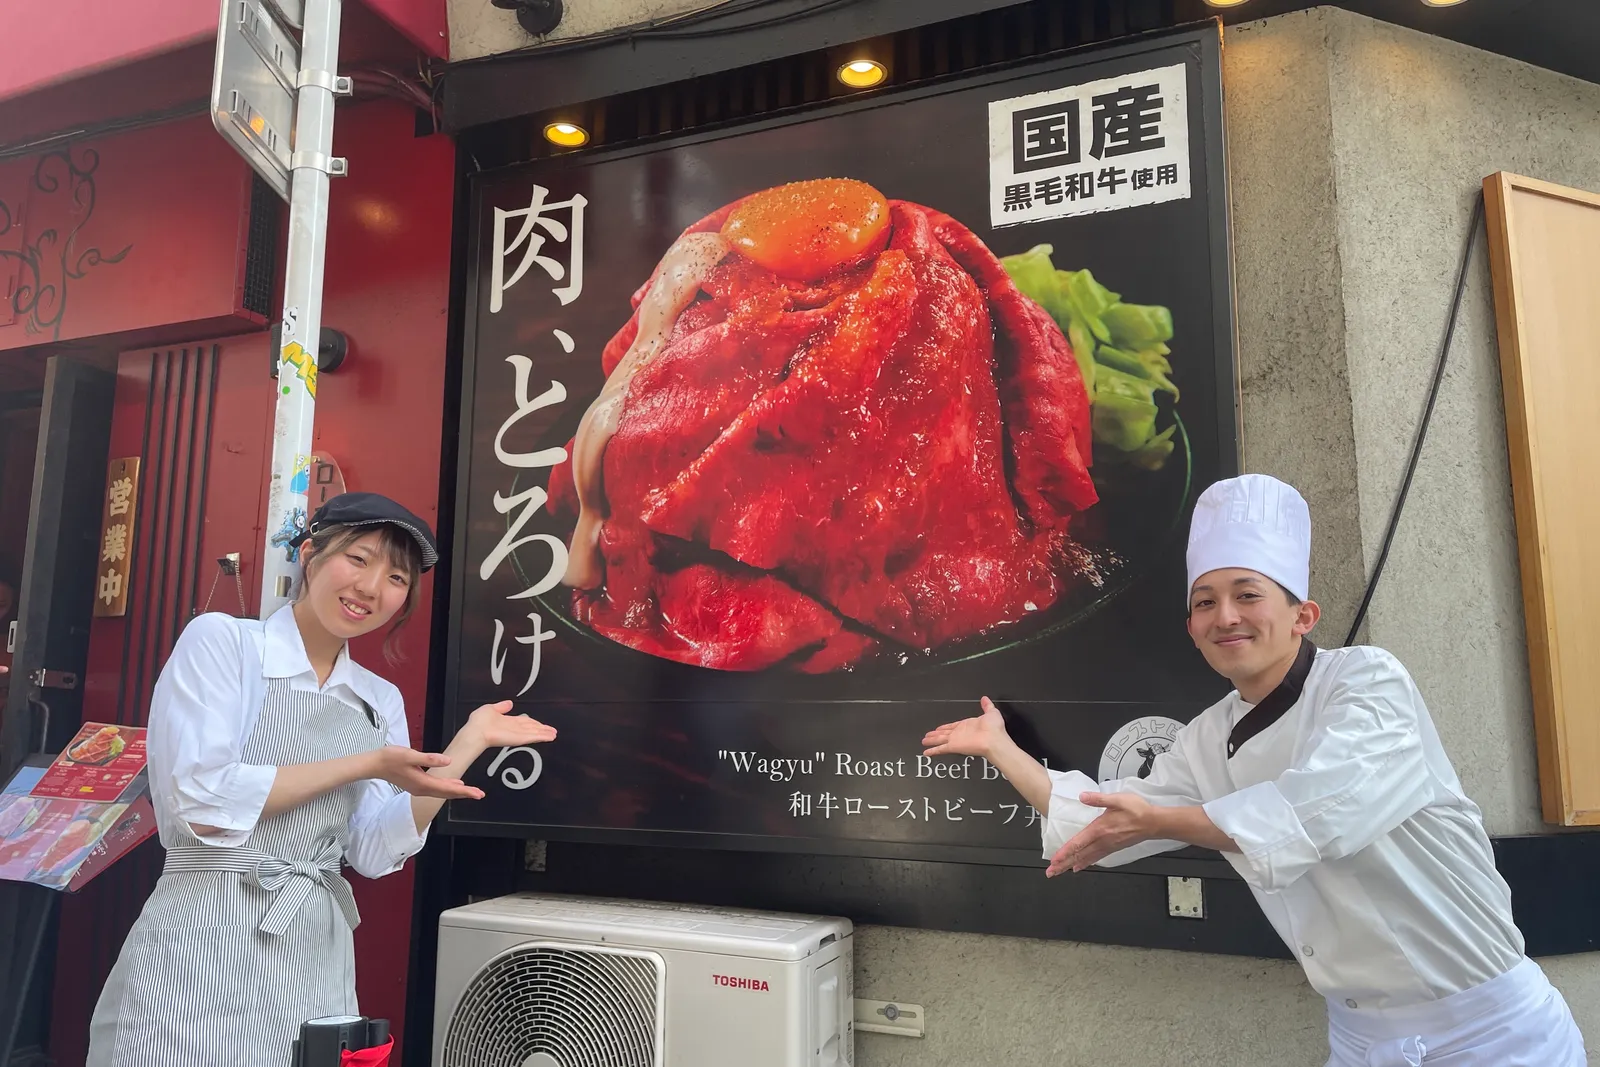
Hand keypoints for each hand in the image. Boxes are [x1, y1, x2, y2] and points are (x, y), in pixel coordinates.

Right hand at [367, 745, 483, 800]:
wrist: (374, 764)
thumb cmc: (390, 758)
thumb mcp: (410, 755)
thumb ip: (430, 758)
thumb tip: (448, 761)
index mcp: (423, 783)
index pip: (449, 789)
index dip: (465, 791)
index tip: (478, 794)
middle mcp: (422, 788)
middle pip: (447, 793)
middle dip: (465, 794)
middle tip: (480, 794)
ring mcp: (419, 787)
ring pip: (442, 792)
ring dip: (457, 791)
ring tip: (471, 791)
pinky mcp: (416, 784)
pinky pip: (436, 789)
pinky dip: (447, 787)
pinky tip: (453, 784)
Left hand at [464, 700, 557, 749]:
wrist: (476, 732)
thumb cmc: (478, 722)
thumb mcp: (490, 709)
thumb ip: (501, 706)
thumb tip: (509, 703)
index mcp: (507, 722)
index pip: (524, 722)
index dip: (534, 723)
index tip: (541, 724)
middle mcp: (514, 729)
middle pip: (532, 728)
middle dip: (542, 729)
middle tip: (552, 731)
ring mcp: (517, 734)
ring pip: (535, 733)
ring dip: (545, 733)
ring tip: (554, 734)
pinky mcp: (519, 739)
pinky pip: (533, 737)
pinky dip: (543, 737)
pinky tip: (550, 737)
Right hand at [921, 697, 1010, 760]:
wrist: (994, 740)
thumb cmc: (994, 728)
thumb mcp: (991, 712)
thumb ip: (986, 706)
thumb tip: (985, 698)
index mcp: (967, 726)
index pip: (952, 727)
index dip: (944, 727)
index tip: (938, 729)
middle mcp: (960, 734)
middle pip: (944, 734)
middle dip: (935, 735)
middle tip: (927, 736)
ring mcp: (956, 740)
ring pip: (940, 740)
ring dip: (932, 741)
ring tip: (924, 742)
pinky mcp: (954, 746)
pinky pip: (941, 748)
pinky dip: (933, 751)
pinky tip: (926, 752)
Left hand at [1046, 792, 1160, 876]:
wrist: (1154, 823)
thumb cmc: (1137, 810)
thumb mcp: (1117, 799)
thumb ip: (1098, 799)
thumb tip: (1083, 796)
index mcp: (1100, 829)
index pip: (1078, 843)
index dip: (1065, 852)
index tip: (1054, 860)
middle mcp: (1102, 840)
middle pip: (1079, 854)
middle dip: (1064, 864)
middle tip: (1051, 872)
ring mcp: (1108, 846)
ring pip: (1086, 858)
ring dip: (1072, 865)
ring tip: (1061, 871)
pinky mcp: (1114, 848)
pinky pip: (1096, 857)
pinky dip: (1086, 863)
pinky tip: (1081, 866)